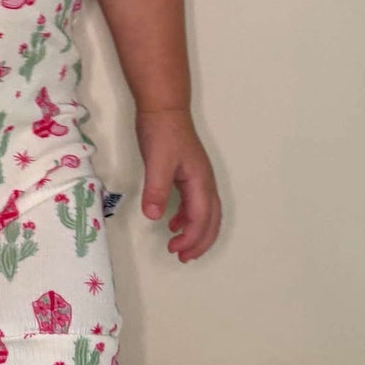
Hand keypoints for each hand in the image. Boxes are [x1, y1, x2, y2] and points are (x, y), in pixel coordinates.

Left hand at [133, 108, 220, 262]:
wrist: (163, 107)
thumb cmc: (161, 132)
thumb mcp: (157, 161)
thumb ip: (156, 189)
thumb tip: (153, 216)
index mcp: (200, 181)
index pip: (201, 218)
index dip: (191, 238)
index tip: (176, 251)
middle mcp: (204, 182)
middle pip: (211, 219)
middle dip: (200, 241)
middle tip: (183, 257)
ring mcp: (198, 177)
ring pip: (205, 212)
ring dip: (196, 231)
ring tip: (179, 247)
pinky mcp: (188, 173)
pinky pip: (195, 202)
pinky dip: (187, 217)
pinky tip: (173, 222)